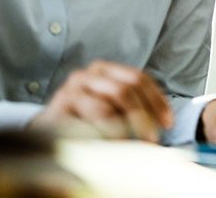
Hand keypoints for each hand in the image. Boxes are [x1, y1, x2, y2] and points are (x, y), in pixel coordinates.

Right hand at [29, 60, 171, 141]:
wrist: (47, 130)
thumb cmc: (86, 118)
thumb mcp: (113, 108)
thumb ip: (134, 107)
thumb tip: (165, 122)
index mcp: (106, 69)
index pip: (139, 78)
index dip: (157, 100)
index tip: (168, 123)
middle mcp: (89, 74)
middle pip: (126, 90)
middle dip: (143, 117)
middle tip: (152, 139)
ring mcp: (73, 88)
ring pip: (107, 107)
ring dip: (125, 129)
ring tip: (133, 146)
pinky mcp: (60, 106)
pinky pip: (88, 121)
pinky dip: (104, 135)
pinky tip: (113, 146)